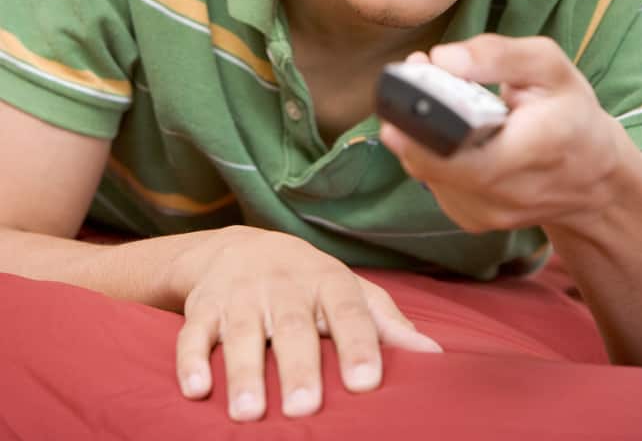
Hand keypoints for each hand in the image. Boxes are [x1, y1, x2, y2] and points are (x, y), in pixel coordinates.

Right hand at [171, 225, 440, 420]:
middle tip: (306, 408)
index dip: (358, 344)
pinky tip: (196, 389)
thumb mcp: (349, 292)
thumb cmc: (309, 283)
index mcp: (327, 281)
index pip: (347, 311)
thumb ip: (386, 323)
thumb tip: (434, 357)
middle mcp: (283, 285)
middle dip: (298, 366)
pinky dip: (191, 359)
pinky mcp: (203, 307)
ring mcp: (240, 295)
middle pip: (292, 325)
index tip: (367, 383)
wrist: (240, 246)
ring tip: (250, 412)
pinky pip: (193, 332)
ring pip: (240, 331)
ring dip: (243, 371)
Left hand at [379, 35, 624, 234]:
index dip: (423, 124)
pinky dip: (429, 153)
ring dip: (417, 134)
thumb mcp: (549, 67)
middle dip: (412, 119)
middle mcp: (509, 193)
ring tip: (433, 99)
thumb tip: (442, 58)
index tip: (412, 83)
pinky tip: (446, 131)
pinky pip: (433, 182)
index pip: (464, 153)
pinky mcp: (473, 219)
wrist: (593, 177)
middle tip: (413, 79)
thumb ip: (497, 55)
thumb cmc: (571, 115)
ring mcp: (488, 213)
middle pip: (433, 163)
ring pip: (426, 172)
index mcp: (535, 150)